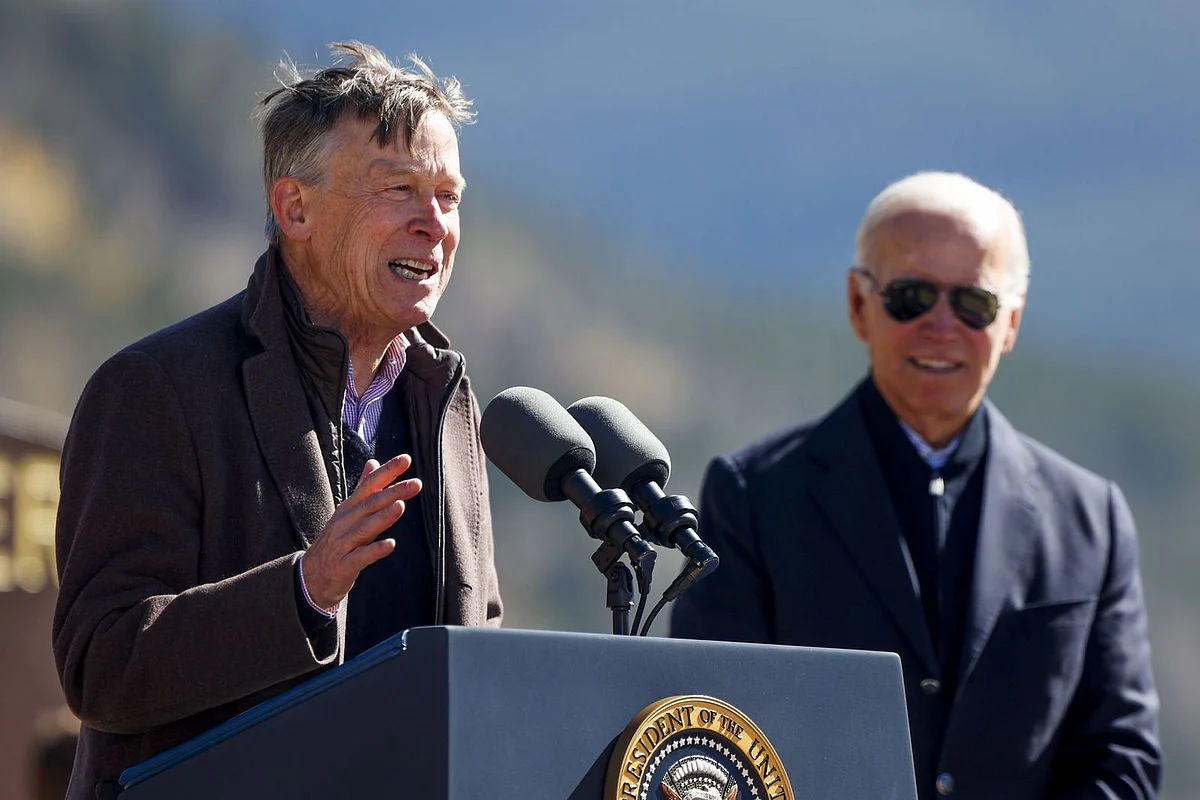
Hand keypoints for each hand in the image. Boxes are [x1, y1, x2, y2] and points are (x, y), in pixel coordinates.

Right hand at [301, 454, 420, 609]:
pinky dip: (375, 550)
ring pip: (364, 527)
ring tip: (400, 506)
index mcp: (349, 508)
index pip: (369, 484)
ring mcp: (343, 543)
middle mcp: (345, 522)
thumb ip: (363, 487)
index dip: (387, 471)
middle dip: (393, 492)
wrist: (310, 577)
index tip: (406, 459)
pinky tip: (390, 544)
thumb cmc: (335, 541)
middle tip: (415, 484)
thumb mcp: (348, 511)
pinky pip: (360, 557)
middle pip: (370, 504)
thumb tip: (373, 462)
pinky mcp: (343, 565)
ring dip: (383, 517)